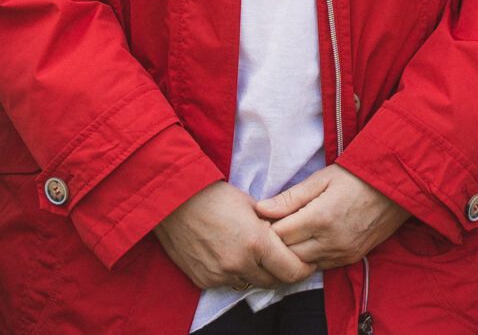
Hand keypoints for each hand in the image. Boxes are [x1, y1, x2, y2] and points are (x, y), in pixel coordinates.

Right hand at [154, 181, 314, 293]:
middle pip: (274, 282)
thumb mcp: (250, 203)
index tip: (306, 263)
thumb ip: (271, 225)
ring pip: (251, 284)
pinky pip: (228, 283)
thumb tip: (287, 236)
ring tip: (253, 255)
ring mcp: (220, 275)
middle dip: (282, 272)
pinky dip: (234, 273)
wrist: (171, 201)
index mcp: (256, 242)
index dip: (304, 268)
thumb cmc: (212, 195)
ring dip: (257, 273)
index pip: (292, 271)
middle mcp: (240, 264)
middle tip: (283, 259)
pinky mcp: (204, 280)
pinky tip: (229, 255)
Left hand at [258, 165, 408, 269]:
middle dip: (276, 242)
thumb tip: (261, 209)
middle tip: (272, 227)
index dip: (267, 227)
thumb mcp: (321, 179)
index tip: (263, 218)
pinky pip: (321, 266)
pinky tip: (308, 241)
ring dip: (293, 252)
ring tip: (290, 233)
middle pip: (288, 254)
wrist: (396, 187)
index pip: (279, 235)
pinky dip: (310, 257)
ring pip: (303, 264)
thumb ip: (290, 197)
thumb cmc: (357, 176)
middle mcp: (331, 241)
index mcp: (320, 218)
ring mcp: (342, 253)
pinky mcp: (351, 258)